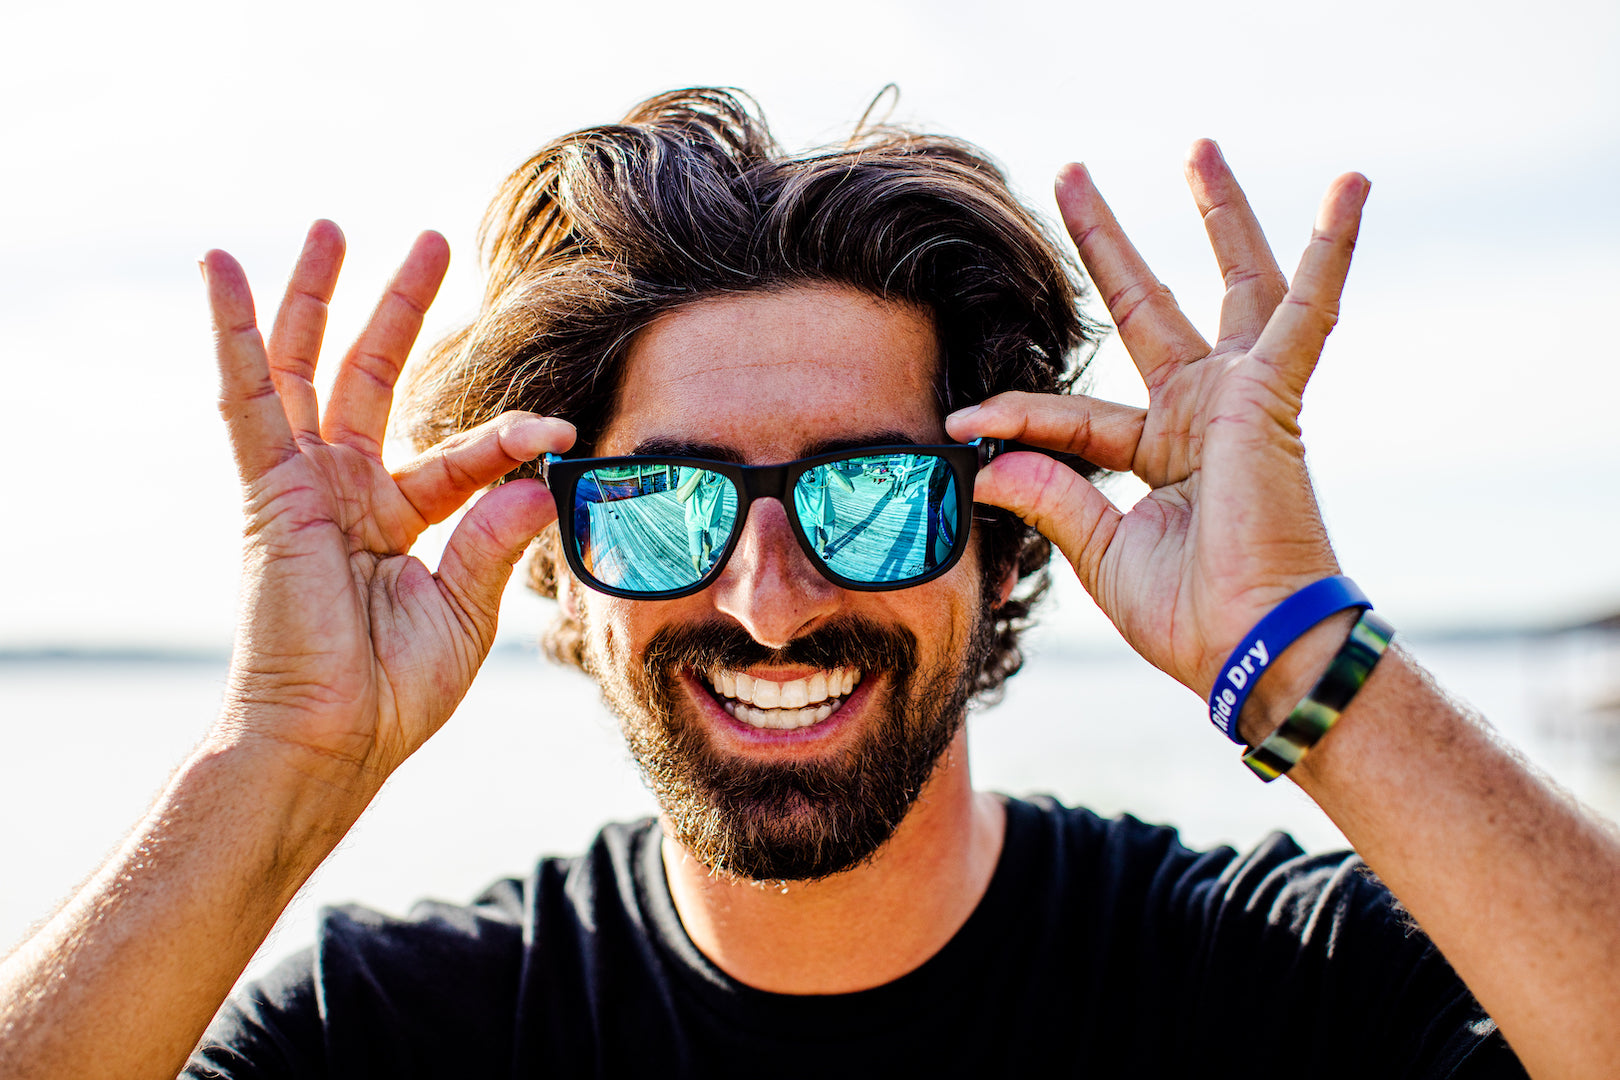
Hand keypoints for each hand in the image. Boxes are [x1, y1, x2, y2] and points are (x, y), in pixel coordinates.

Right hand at [205, 221, 572, 785]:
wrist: (332, 742)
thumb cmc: (392, 693)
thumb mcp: (465, 610)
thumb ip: (495, 536)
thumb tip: (539, 474)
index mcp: (398, 522)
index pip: (461, 455)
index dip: (508, 435)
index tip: (560, 424)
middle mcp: (349, 492)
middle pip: (374, 379)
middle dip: (400, 310)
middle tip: (430, 241)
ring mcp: (305, 486)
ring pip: (308, 369)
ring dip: (321, 297)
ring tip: (333, 226)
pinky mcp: (268, 490)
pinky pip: (244, 397)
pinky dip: (231, 331)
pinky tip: (223, 269)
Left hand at [948, 142, 1368, 704]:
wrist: (1252, 650)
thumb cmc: (1191, 617)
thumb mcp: (1100, 552)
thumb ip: (1051, 495)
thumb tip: (987, 462)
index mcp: (1161, 457)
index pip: (1073, 414)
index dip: (1014, 417)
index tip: (955, 423)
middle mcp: (1201, 416)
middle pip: (1149, 308)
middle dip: (1110, 245)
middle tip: (1072, 177)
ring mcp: (1239, 400)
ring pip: (1228, 285)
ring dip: (1217, 214)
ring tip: (1201, 146)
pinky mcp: (1271, 397)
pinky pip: (1305, 311)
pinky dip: (1329, 251)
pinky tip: (1349, 186)